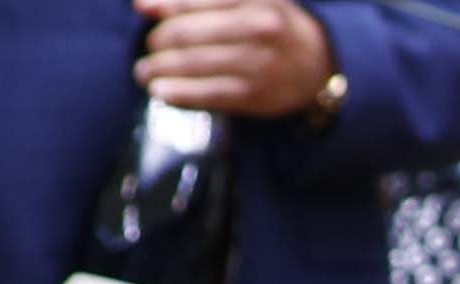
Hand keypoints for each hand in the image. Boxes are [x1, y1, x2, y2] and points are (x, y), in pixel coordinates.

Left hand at [136, 0, 335, 120]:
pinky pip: (210, 95)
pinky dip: (180, 94)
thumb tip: (143, 5)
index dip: (163, 5)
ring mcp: (260, 65)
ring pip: (194, 66)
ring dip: (160, 70)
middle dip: (158, 42)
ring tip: (145, 73)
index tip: (141, 9)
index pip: (195, 0)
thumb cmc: (270, 24)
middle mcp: (258, 29)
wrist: (318, 64)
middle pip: (188, 34)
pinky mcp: (258, 96)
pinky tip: (162, 92)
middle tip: (149, 48)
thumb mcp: (245, 0)